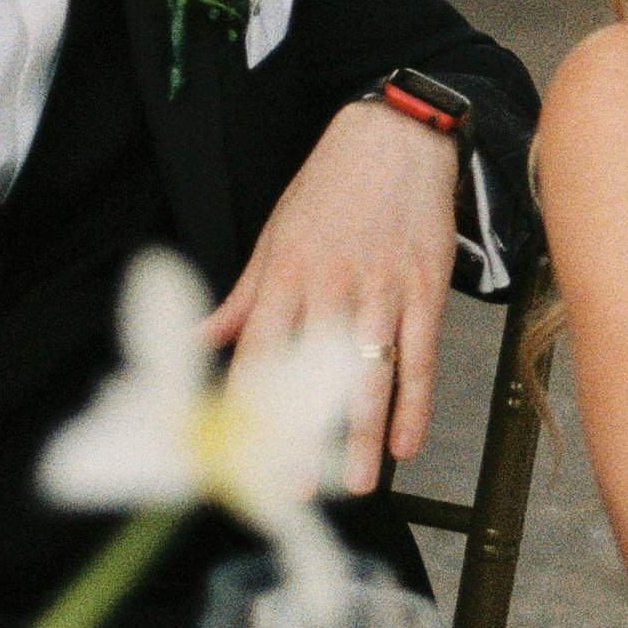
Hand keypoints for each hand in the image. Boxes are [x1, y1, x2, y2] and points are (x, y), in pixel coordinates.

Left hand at [206, 98, 459, 490]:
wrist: (395, 137)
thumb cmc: (329, 187)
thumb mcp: (275, 234)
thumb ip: (243, 296)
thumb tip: (203, 339)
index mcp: (286, 273)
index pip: (260, 350)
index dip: (249, 406)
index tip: (240, 450)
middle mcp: (330, 284)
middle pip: (315, 374)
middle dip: (306, 436)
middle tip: (297, 489)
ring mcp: (381, 288)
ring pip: (371, 373)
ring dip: (365, 433)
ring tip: (360, 482)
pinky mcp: (424, 288)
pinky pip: (420, 354)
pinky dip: (415, 401)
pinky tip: (407, 441)